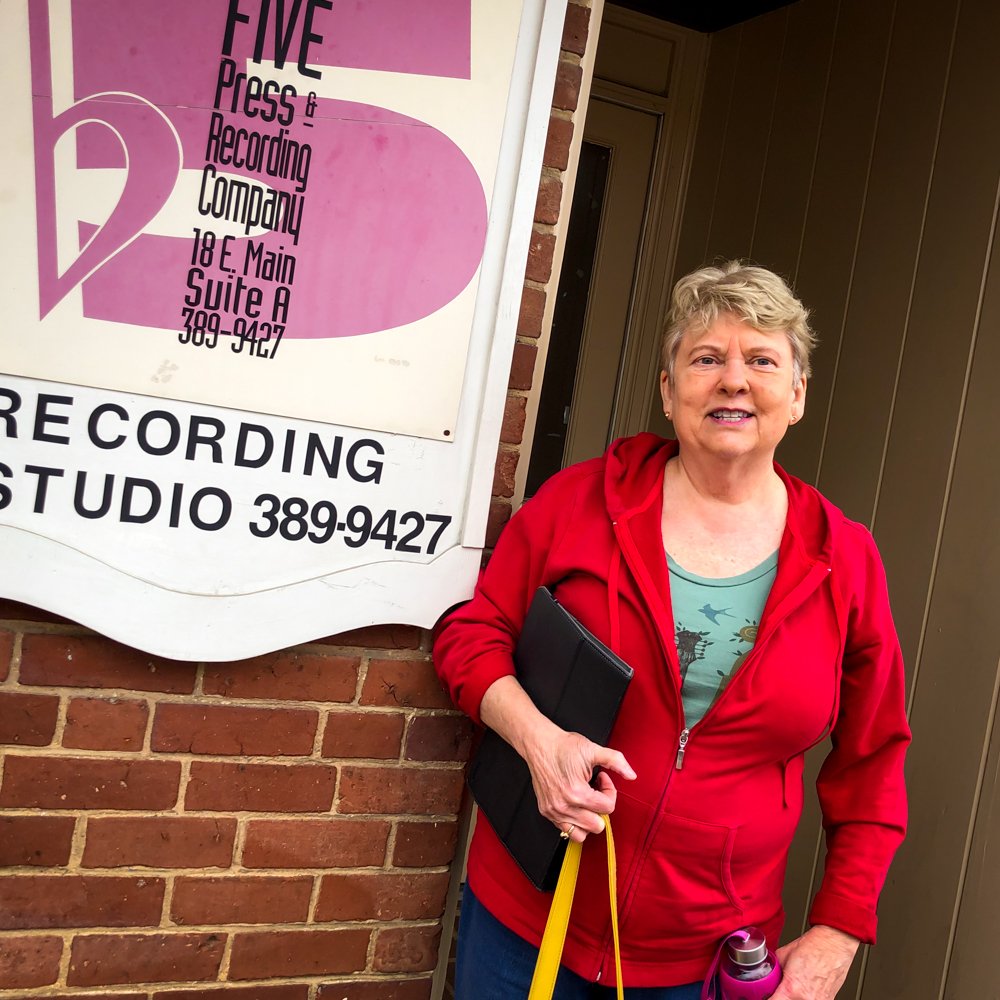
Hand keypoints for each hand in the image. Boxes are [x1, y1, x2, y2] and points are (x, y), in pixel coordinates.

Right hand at [522, 727, 635, 842]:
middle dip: (600, 807)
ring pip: (582, 834)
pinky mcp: (546, 812)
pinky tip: (575, 804)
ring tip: (585, 800)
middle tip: (594, 790)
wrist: (539, 744)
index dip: (609, 791)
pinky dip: (575, 822)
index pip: (607, 808)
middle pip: (597, 825)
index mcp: (577, 792)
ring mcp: (554, 811)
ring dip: (588, 819)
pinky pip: (566, 830)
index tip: (602, 779)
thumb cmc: (563, 746)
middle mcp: (564, 806)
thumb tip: (632, 775)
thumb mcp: (593, 750)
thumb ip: (616, 761)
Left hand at [770, 926, 859, 999]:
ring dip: (792, 997)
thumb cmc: (812, 946)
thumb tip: (766, 974)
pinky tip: (805, 988)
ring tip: (794, 987)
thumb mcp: (782, 955)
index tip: (766, 994)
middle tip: (779, 988)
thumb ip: (773, 969)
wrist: (833, 944)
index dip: (766, 998)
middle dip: (780, 996)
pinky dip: (805, 996)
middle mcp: (806, 999)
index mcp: (791, 988)